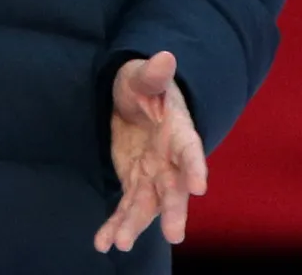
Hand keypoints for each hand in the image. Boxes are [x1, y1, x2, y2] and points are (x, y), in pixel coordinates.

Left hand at [95, 50, 207, 252]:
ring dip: (135, 225)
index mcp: (179, 132)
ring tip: (120, 244)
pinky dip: (115, 225)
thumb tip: (165, 56)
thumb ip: (153, 74)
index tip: (199, 187)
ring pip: (147, 205)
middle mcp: (170, 160)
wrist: (133, 101)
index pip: (190, 150)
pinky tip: (102, 243)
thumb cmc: (143, 85)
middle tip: (174, 235)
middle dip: (173, 211)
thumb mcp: (143, 76)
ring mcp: (152, 175)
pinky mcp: (133, 183)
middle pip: (174, 188)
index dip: (195, 167)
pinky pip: (125, 208)